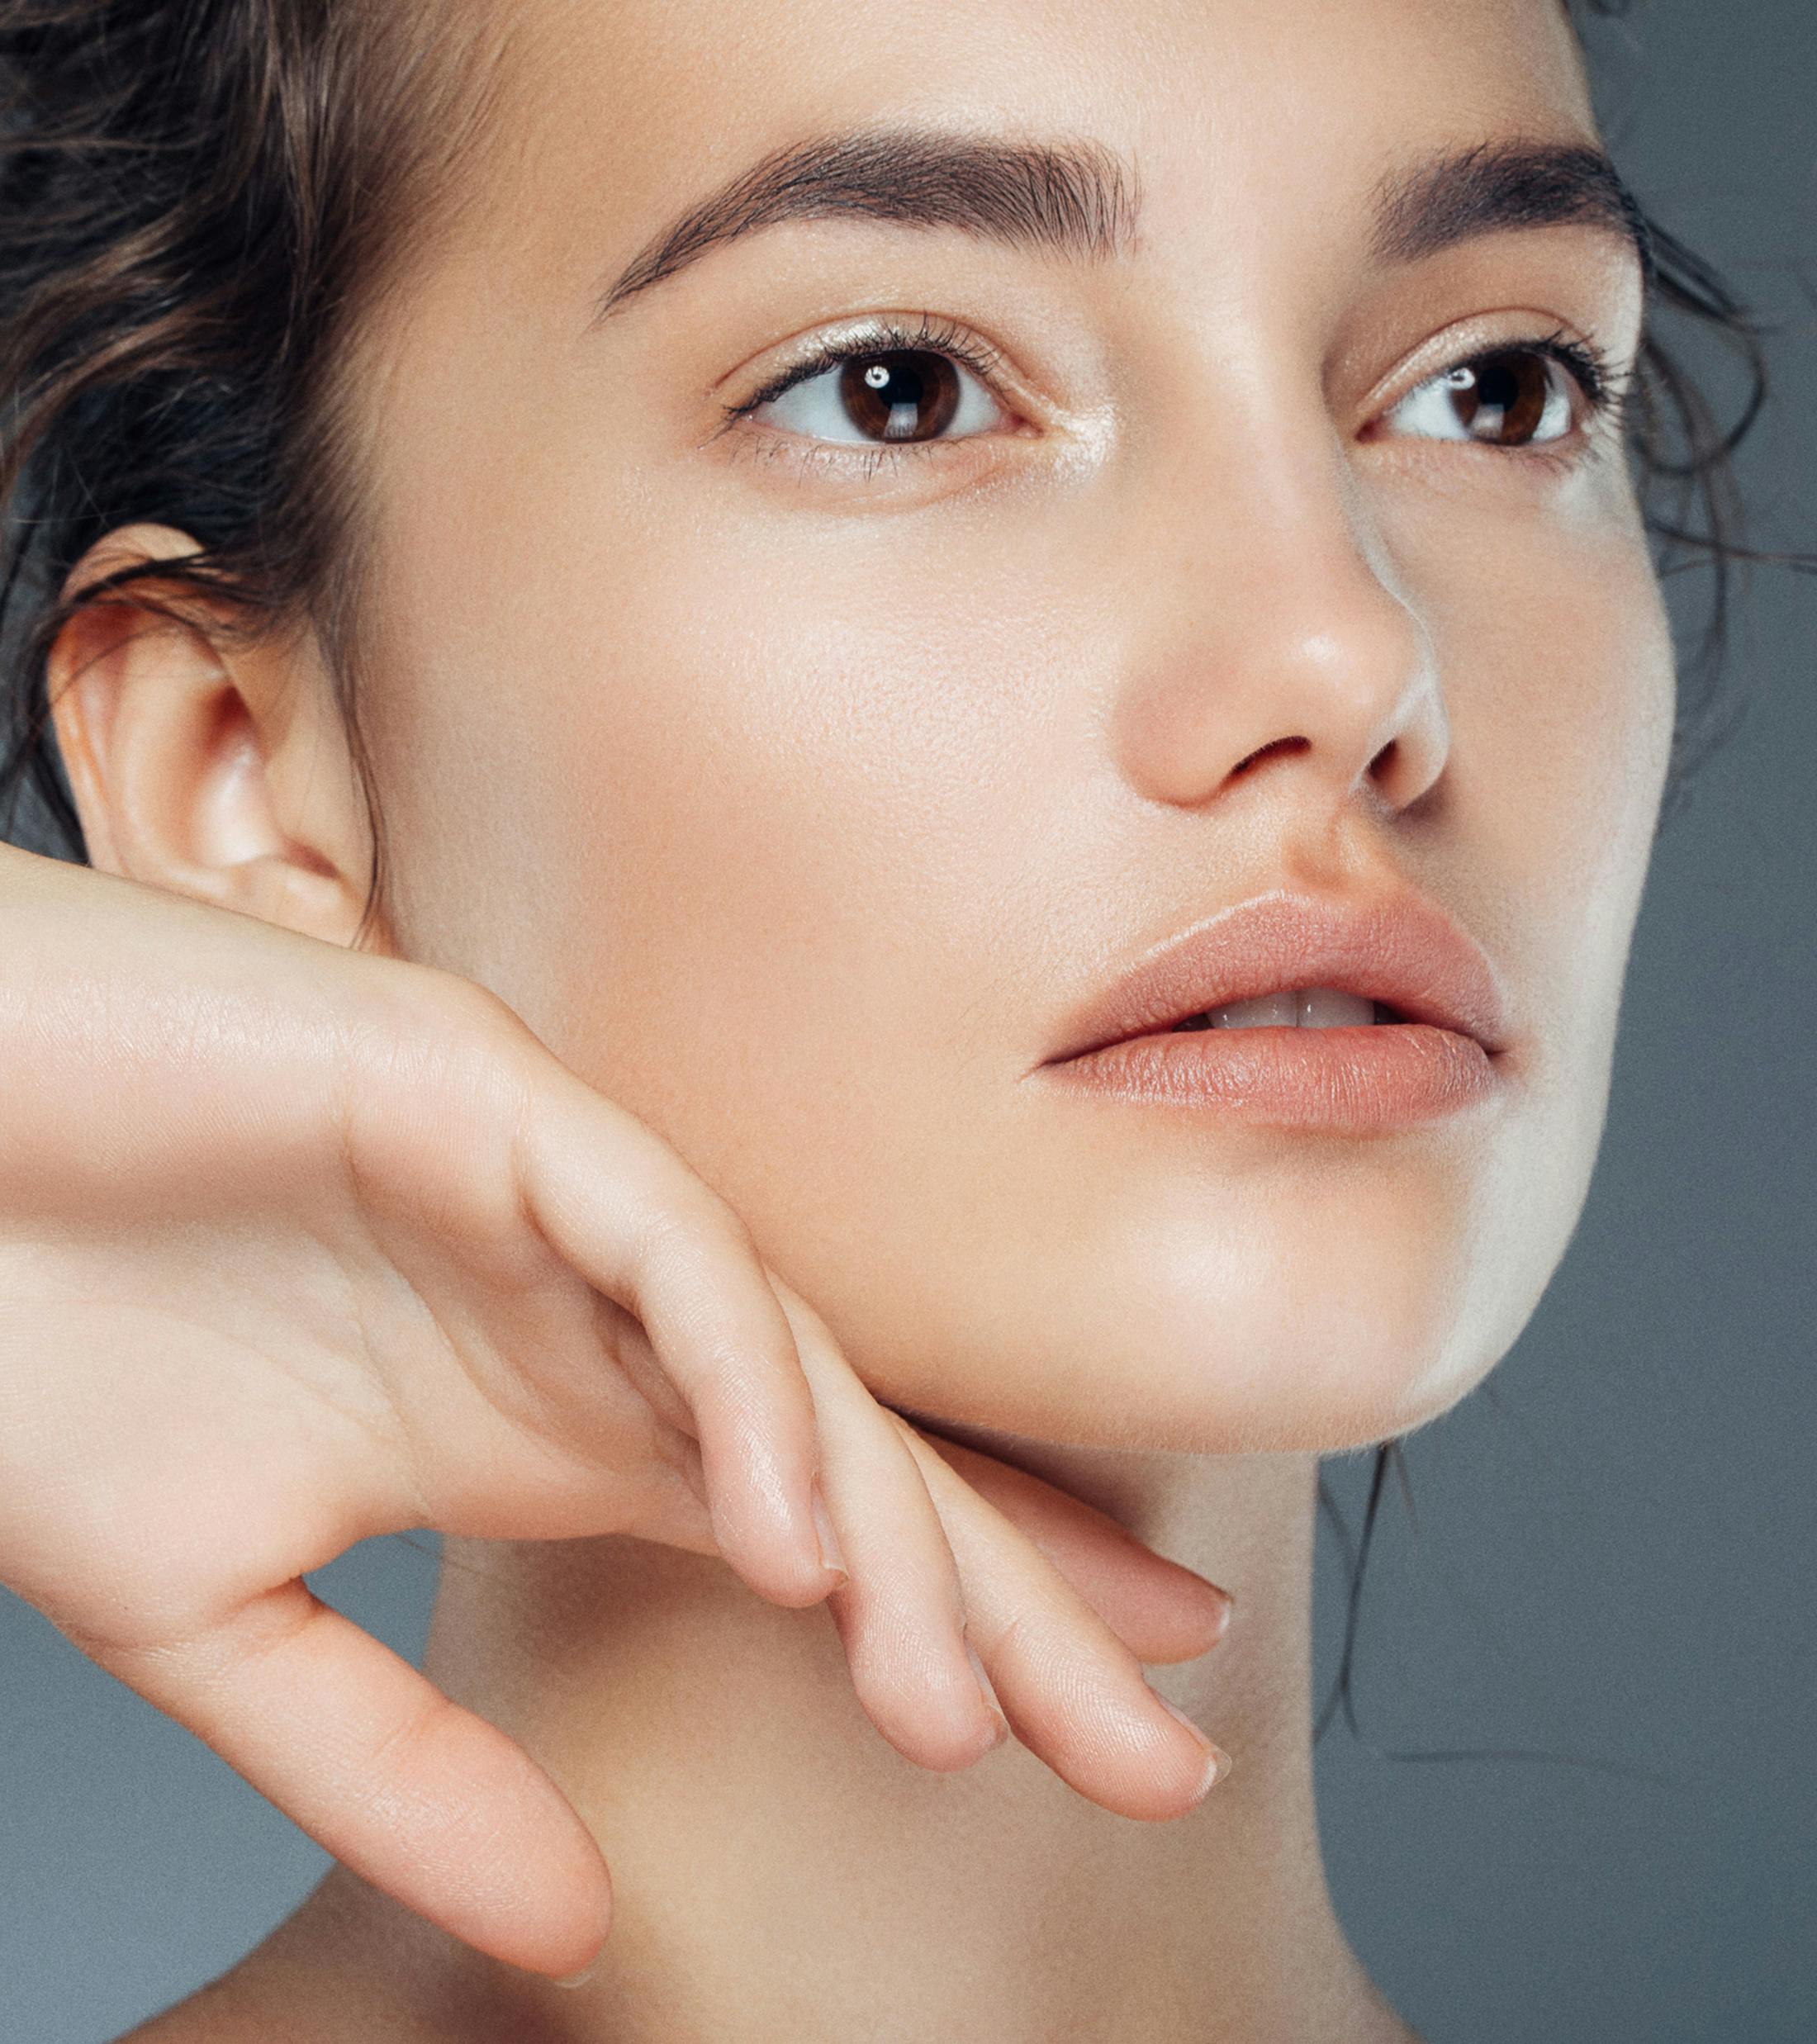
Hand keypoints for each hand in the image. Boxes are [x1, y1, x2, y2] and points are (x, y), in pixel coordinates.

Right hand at [0, 846, 1231, 1981]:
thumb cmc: (38, 1344)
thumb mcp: (218, 1615)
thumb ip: (392, 1761)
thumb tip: (578, 1920)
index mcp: (544, 1418)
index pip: (814, 1527)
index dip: (967, 1616)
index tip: (1106, 1734)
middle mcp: (589, 1310)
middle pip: (853, 1461)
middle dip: (1006, 1602)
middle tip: (1158, 1752)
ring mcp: (552, 1195)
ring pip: (785, 1362)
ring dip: (882, 1530)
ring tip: (966, 1700)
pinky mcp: (487, 1093)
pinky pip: (662, 1248)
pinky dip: (733, 1381)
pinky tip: (789, 1526)